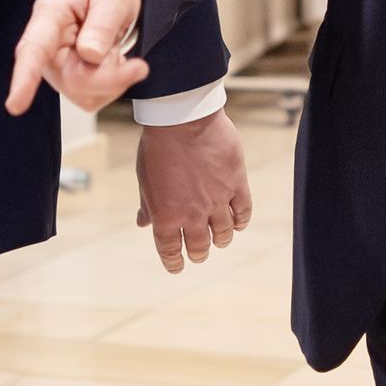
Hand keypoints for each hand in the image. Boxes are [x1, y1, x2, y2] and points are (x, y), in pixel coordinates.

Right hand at [6, 0, 148, 114]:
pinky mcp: (68, 78)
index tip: (15, 105)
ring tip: (117, 50)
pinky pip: (90, 97)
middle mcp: (47, 42)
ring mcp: (56, 63)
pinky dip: (112, 84)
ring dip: (112, 80)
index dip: (25, 77)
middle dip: (109, 77)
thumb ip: (102, 22)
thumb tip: (89, 55)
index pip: (34, 47)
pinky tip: (113, 62)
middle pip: (70, 79)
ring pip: (82, 93)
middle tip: (139, 65)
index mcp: (51, 12)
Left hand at [137, 108, 252, 271]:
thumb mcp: (145, 177)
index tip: (177, 267)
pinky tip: (238, 222)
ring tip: (220, 239)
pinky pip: (243, 211)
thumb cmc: (158, 145)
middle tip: (199, 254)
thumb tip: (143, 223)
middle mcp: (193, 214)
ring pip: (224, 233)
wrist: (182, 118)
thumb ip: (148, 204)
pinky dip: (241, 221)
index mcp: (165, 216)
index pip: (170, 250)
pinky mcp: (236, 184)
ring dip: (221, 239)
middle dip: (198, 253)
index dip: (174, 262)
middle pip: (199, 246)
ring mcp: (217, 200)